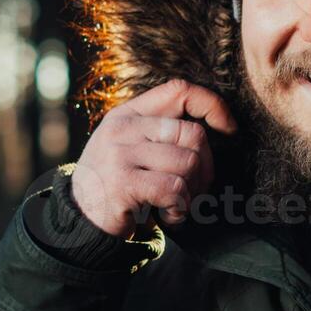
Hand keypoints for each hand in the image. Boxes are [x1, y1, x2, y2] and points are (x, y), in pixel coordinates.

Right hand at [72, 79, 238, 236]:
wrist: (81, 219)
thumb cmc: (120, 182)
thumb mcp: (133, 146)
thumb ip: (164, 130)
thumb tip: (218, 125)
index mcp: (128, 114)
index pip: (179, 90)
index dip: (213, 106)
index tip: (228, 129)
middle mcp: (122, 128)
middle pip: (193, 134)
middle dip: (206, 167)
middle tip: (195, 189)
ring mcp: (119, 154)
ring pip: (188, 163)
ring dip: (192, 193)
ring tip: (177, 204)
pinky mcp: (123, 184)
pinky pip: (174, 190)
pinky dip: (180, 209)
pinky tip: (169, 215)